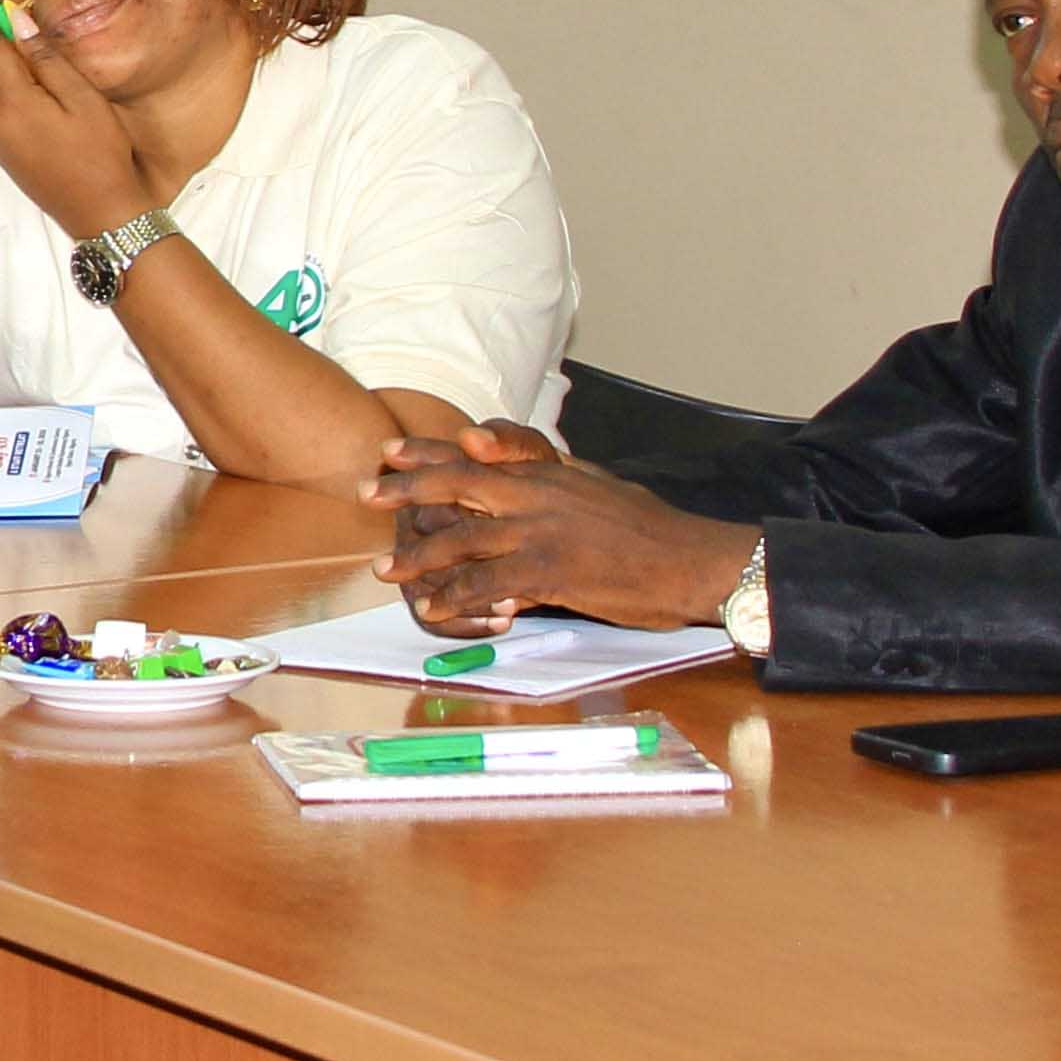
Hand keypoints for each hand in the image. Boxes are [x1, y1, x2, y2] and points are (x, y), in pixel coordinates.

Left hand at [0, 1, 156, 242]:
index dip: (15, 32)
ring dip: (15, 77)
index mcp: (5, 101)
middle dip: (15, 55)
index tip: (46, 41)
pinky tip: (45, 112)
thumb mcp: (81, 97)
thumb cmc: (99, 153)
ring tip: (56, 94)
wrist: (99, 212)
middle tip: (58, 71)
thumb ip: (45, 57)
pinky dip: (13, 98)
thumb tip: (15, 20)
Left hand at [373, 424, 759, 632]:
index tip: (392, 452)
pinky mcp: (550, 571)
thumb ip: (557, 482)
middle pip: (457, 482)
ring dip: (418, 557)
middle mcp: (539, 492)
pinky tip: (434, 610)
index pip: (481, 452)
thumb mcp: (602, 488)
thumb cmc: (653, 530)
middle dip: (406, 489)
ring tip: (386, 571)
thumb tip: (528, 480)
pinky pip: (488, 583)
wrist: (693, 559)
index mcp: (551, 471)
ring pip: (463, 537)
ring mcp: (541, 530)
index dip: (432, 450)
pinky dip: (455, 598)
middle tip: (366, 495)